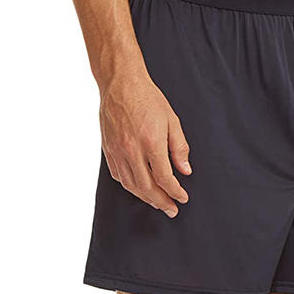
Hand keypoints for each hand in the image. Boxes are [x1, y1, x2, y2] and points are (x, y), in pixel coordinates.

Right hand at [99, 72, 191, 216]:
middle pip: (147, 188)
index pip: (165, 178)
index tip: (182, 197)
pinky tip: (138, 187)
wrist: (120, 84)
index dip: (175, 192)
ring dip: (145, 198)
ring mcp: (117, 151)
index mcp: (151, 143)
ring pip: (131, 185)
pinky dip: (129, 185)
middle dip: (161, 202)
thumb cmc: (148, 98)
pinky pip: (118, 175)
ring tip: (157, 202)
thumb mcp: (172, 120)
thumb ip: (179, 147)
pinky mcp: (108, 149)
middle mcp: (132, 151)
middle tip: (171, 209)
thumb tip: (185, 170)